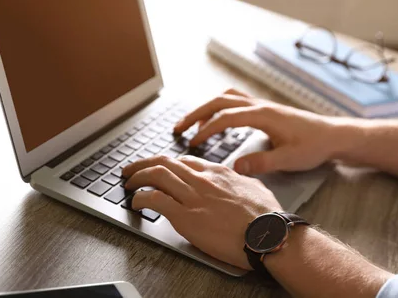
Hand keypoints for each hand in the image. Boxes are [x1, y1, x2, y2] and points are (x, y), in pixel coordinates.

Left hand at [122, 155, 281, 269]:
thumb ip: (241, 179)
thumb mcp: (255, 187)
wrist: (269, 236)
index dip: (166, 163)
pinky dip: (140, 198)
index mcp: (218, 172)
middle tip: (131, 169)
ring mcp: (193, 197)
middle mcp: (203, 180)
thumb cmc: (267, 217)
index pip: (184, 161)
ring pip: (156, 175)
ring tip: (128, 183)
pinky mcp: (186, 217)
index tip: (158, 167)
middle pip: (165, 162)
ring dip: (136, 177)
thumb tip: (237, 177)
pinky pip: (155, 200)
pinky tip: (135, 202)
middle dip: (143, 163)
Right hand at [174, 89, 343, 175]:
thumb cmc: (314, 146)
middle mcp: (260, 106)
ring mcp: (262, 105)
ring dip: (207, 107)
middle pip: (219, 101)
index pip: (226, 117)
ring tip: (192, 123)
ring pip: (226, 98)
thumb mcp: (290, 159)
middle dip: (197, 113)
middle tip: (179, 127)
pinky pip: (235, 101)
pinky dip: (219, 107)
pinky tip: (217, 120)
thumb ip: (262, 163)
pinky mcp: (265, 110)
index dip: (206, 129)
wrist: (334, 135)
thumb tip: (235, 167)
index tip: (192, 143)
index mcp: (263, 115)